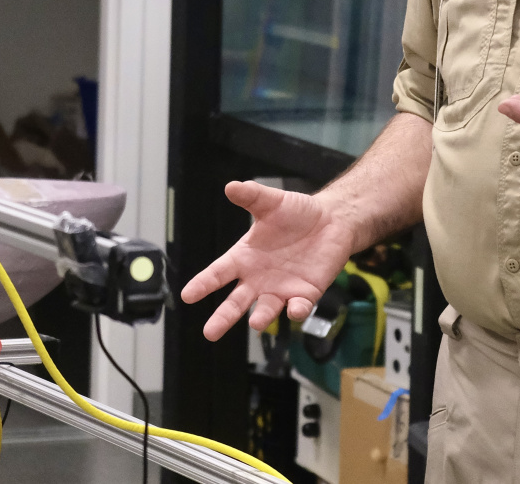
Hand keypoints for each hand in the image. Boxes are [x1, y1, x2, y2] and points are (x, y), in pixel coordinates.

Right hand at [180, 180, 356, 340]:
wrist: (332, 220)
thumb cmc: (297, 213)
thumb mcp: (273, 203)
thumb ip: (252, 196)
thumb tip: (232, 186)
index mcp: (244, 258)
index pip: (218, 273)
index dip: (203, 284)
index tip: (188, 295)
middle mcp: (258, 278)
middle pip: (236, 302)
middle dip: (223, 317)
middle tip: (210, 333)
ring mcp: (281, 288)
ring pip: (266, 309)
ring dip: (261, 317)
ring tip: (256, 323)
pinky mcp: (305, 294)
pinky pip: (299, 307)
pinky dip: (296, 310)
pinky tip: (294, 310)